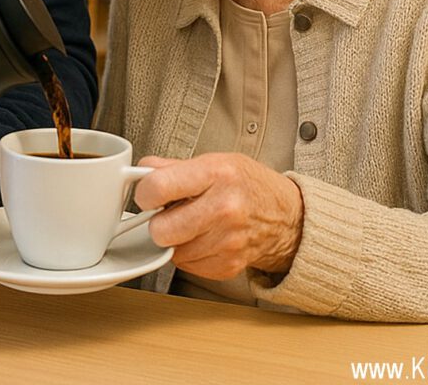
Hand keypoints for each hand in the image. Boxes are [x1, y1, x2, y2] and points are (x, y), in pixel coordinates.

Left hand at [134, 152, 302, 279]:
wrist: (285, 216)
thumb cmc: (248, 185)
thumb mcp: (215, 161)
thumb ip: (174, 167)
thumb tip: (142, 170)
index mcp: (216, 174)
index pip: (158, 187)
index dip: (145, 192)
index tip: (148, 194)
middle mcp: (223, 208)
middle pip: (161, 229)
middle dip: (157, 222)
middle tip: (167, 213)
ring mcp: (228, 241)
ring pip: (172, 251)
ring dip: (174, 240)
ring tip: (191, 223)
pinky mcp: (228, 265)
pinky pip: (188, 266)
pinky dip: (190, 253)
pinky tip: (203, 238)